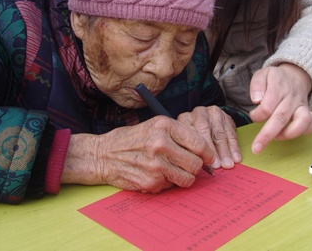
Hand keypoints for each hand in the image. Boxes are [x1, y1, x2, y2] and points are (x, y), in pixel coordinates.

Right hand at [61, 116, 213, 192]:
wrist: (103, 154)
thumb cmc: (132, 139)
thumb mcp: (155, 126)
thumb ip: (179, 134)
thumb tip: (205, 149)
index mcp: (164, 125)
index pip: (199, 142)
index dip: (207, 153)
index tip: (208, 157)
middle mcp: (161, 143)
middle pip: (196, 163)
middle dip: (196, 167)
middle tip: (189, 165)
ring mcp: (155, 164)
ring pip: (188, 178)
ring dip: (184, 177)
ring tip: (173, 170)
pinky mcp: (150, 181)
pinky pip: (171, 186)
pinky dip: (167, 182)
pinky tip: (155, 174)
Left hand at [177, 106, 240, 169]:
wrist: (207, 121)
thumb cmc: (194, 137)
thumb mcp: (188, 141)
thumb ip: (190, 151)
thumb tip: (195, 169)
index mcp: (184, 119)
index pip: (190, 134)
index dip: (197, 150)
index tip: (204, 164)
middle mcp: (198, 113)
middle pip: (204, 130)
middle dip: (212, 150)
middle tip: (217, 165)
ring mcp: (212, 113)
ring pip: (219, 133)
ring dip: (225, 151)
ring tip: (227, 164)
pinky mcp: (225, 116)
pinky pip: (231, 132)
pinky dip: (234, 147)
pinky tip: (236, 157)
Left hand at [248, 63, 311, 153]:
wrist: (295, 76)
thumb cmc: (275, 79)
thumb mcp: (262, 74)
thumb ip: (257, 85)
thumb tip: (256, 100)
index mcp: (278, 87)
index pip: (267, 106)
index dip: (258, 115)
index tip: (253, 116)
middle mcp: (291, 97)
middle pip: (281, 117)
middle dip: (267, 135)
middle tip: (256, 148)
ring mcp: (302, 105)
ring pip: (302, 121)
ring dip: (288, 134)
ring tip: (276, 137)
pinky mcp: (309, 112)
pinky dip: (304, 132)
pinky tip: (290, 134)